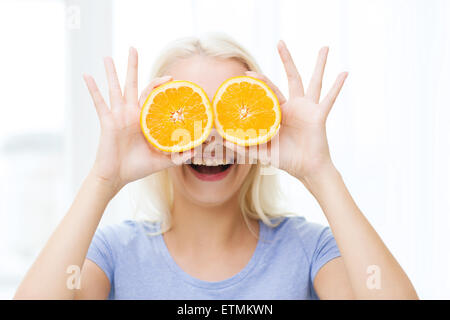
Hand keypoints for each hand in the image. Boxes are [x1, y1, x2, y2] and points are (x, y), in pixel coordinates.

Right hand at [83, 48, 186, 193]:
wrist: (117, 177)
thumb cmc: (137, 168)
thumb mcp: (161, 161)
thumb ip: (177, 156)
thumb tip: (196, 151)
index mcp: (144, 119)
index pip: (153, 96)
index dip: (161, 86)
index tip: (172, 78)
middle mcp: (131, 113)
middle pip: (133, 84)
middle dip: (133, 66)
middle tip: (133, 48)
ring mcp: (118, 116)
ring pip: (114, 89)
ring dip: (111, 72)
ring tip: (107, 57)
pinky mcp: (108, 122)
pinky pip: (99, 103)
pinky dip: (93, 89)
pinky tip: (87, 75)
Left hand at [242, 41, 347, 180]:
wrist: (306, 169)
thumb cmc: (286, 159)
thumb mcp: (263, 152)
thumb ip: (245, 147)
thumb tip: (224, 143)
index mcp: (280, 112)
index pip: (268, 92)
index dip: (259, 82)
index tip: (246, 73)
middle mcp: (295, 106)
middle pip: (291, 77)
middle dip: (286, 60)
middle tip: (279, 42)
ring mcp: (308, 109)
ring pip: (314, 82)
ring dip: (319, 64)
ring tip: (325, 47)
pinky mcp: (319, 115)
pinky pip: (330, 98)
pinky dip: (338, 86)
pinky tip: (344, 72)